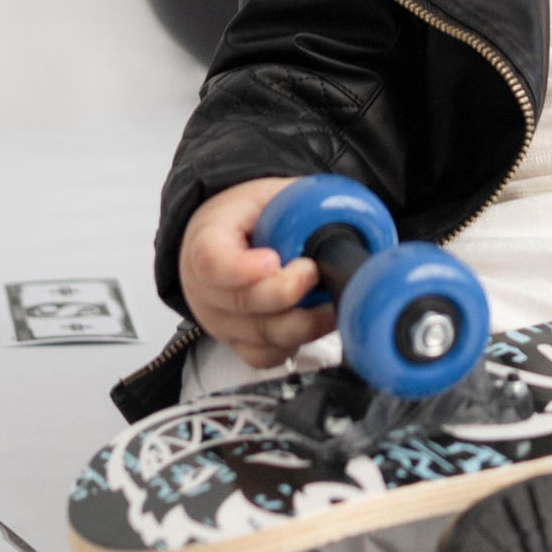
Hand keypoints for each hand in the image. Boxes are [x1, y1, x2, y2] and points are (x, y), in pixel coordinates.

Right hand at [178, 178, 329, 368]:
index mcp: (207, 242)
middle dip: (284, 294)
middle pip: (240, 304)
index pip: (212, 261)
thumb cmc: (246, 217)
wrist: (221, 238)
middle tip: (312, 273)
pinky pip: (265, 356)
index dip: (242, 269)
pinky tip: (313, 322)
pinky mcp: (238, 343)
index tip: (272, 261)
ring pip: (258, 336)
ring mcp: (221, 321)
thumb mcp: (269, 195)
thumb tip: (345, 214)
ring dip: (301, 323)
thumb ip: (301, 203)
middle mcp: (206, 289)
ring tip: (329, 303)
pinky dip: (294, 344)